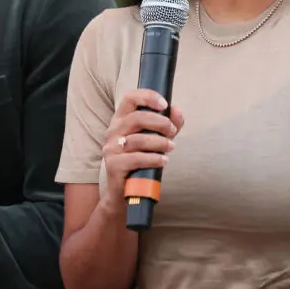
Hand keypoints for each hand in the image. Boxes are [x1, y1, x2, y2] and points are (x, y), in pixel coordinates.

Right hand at [100, 89, 184, 210]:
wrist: (124, 192)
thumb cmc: (141, 161)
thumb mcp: (156, 139)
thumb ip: (168, 124)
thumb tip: (177, 110)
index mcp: (121, 119)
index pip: (129, 98)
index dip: (147, 96)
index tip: (165, 103)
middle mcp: (112, 131)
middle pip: (136, 118)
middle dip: (159, 123)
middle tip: (172, 132)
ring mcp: (111, 148)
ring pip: (138, 140)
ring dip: (160, 143)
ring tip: (171, 147)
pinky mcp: (114, 165)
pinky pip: (136, 159)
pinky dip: (154, 159)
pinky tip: (163, 160)